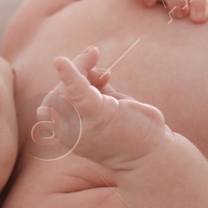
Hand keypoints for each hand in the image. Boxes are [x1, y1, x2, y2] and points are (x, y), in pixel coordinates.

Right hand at [47, 47, 169, 170]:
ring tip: (105, 74)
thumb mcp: (106, 103)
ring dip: (83, 70)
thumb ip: (93, 82)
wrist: (151, 155)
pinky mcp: (97, 117)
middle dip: (78, 70)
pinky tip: (60, 62)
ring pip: (67, 88)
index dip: (68, 78)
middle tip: (100, 66)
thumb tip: (90, 52)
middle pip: (60, 91)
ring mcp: (79, 126)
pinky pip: (77, 93)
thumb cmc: (130, 128)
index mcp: (66, 132)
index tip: (94, 69)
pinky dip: (69, 75)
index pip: (55, 98)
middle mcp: (67, 131)